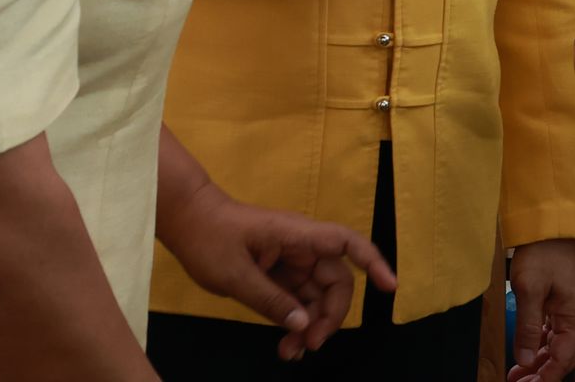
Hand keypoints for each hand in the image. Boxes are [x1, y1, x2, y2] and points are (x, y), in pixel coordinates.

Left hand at [157, 184, 395, 361]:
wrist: (186, 220)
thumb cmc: (209, 237)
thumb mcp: (235, 274)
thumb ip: (271, 301)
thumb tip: (304, 325)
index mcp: (297, 235)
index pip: (346, 243)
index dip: (373, 262)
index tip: (389, 288)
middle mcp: (301, 247)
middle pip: (335, 281)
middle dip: (330, 316)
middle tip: (311, 347)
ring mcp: (291, 261)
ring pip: (316, 296)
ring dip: (310, 326)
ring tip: (290, 354)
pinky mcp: (278, 274)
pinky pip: (297, 300)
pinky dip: (295, 323)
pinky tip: (287, 344)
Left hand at [506, 237, 574, 381]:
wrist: (551, 219)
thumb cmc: (544, 250)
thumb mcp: (529, 290)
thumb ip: (527, 327)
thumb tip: (525, 359)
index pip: (564, 356)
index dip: (547, 376)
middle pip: (563, 352)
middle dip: (543, 371)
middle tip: (519, 381)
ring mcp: (570, 304)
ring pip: (557, 341)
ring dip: (539, 358)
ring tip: (518, 371)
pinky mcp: (562, 296)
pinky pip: (553, 327)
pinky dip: (540, 341)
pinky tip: (526, 348)